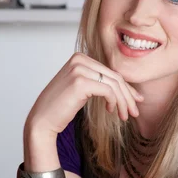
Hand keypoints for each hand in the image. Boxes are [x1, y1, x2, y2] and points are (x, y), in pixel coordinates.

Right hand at [25, 52, 143, 138]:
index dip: (126, 87)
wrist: (42, 120)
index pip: (110, 72)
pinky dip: (114, 102)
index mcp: (80, 57)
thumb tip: (125, 87)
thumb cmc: (61, 107)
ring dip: (123, 102)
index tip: (135, 100)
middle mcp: (79, 59)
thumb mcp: (82, 88)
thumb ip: (98, 82)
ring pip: (114, 84)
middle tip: (135, 112)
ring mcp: (79, 69)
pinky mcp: (80, 82)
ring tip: (126, 116)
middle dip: (128, 96)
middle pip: (114, 77)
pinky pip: (108, 91)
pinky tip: (111, 111)